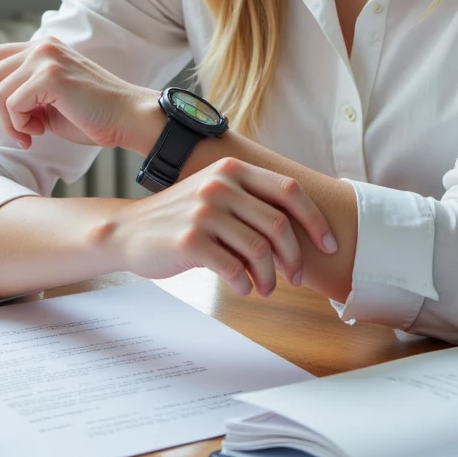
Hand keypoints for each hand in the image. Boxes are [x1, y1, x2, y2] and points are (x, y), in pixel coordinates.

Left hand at [0, 35, 155, 151]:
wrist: (126, 118)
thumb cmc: (91, 116)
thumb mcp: (47, 101)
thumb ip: (20, 96)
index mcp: (40, 48)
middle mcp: (40, 46)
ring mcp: (45, 57)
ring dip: (6, 123)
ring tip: (29, 135)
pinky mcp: (50, 75)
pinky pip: (12, 105)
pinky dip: (19, 126)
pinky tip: (40, 132)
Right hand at [112, 157, 338, 296]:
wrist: (129, 231)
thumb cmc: (182, 218)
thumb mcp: (216, 194)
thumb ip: (251, 200)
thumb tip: (304, 227)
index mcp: (232, 168)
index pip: (288, 190)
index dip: (314, 220)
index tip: (329, 245)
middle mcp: (220, 184)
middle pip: (278, 224)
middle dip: (294, 257)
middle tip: (295, 278)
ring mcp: (204, 211)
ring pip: (259, 249)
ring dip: (269, 276)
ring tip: (265, 287)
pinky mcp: (190, 240)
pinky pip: (234, 268)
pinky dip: (245, 284)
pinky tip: (242, 287)